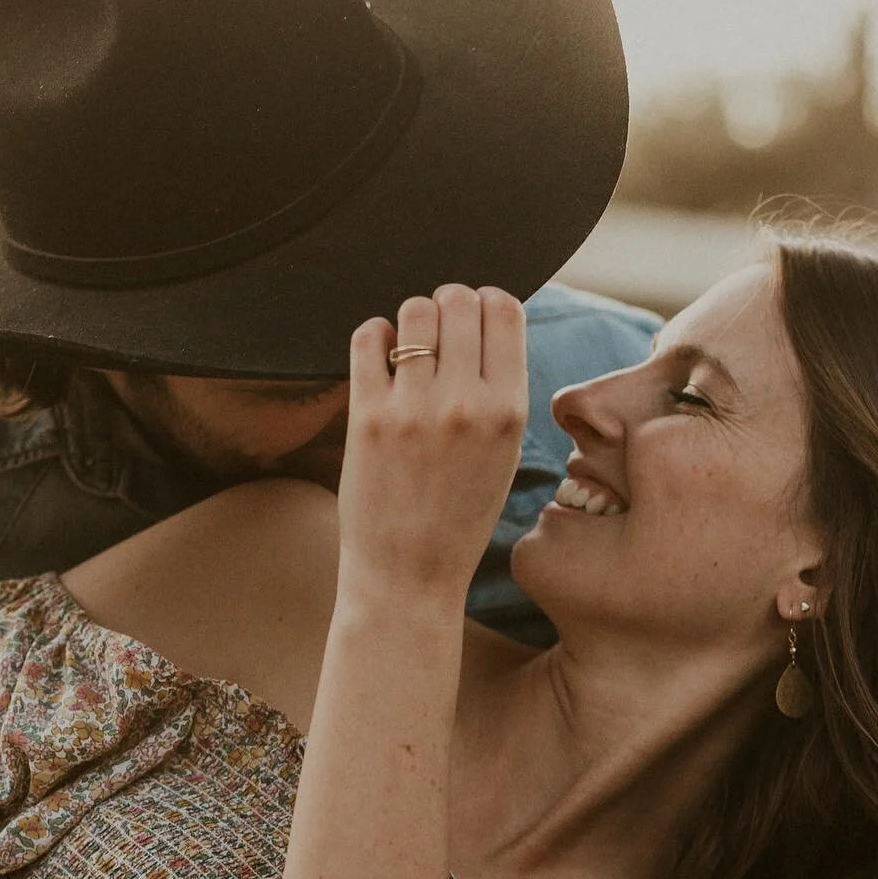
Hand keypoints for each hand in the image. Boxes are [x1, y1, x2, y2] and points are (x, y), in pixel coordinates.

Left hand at [336, 285, 527, 606]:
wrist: (409, 578)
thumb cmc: (457, 518)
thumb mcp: (502, 456)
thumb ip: (498, 393)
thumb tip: (482, 322)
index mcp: (509, 411)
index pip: (504, 309)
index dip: (486, 303)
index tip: (472, 321)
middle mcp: (465, 404)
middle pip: (458, 300)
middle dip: (447, 306)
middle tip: (436, 335)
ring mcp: (414, 410)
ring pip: (413, 312)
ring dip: (410, 320)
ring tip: (407, 349)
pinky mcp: (367, 418)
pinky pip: (368, 338)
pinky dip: (373, 336)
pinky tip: (379, 358)